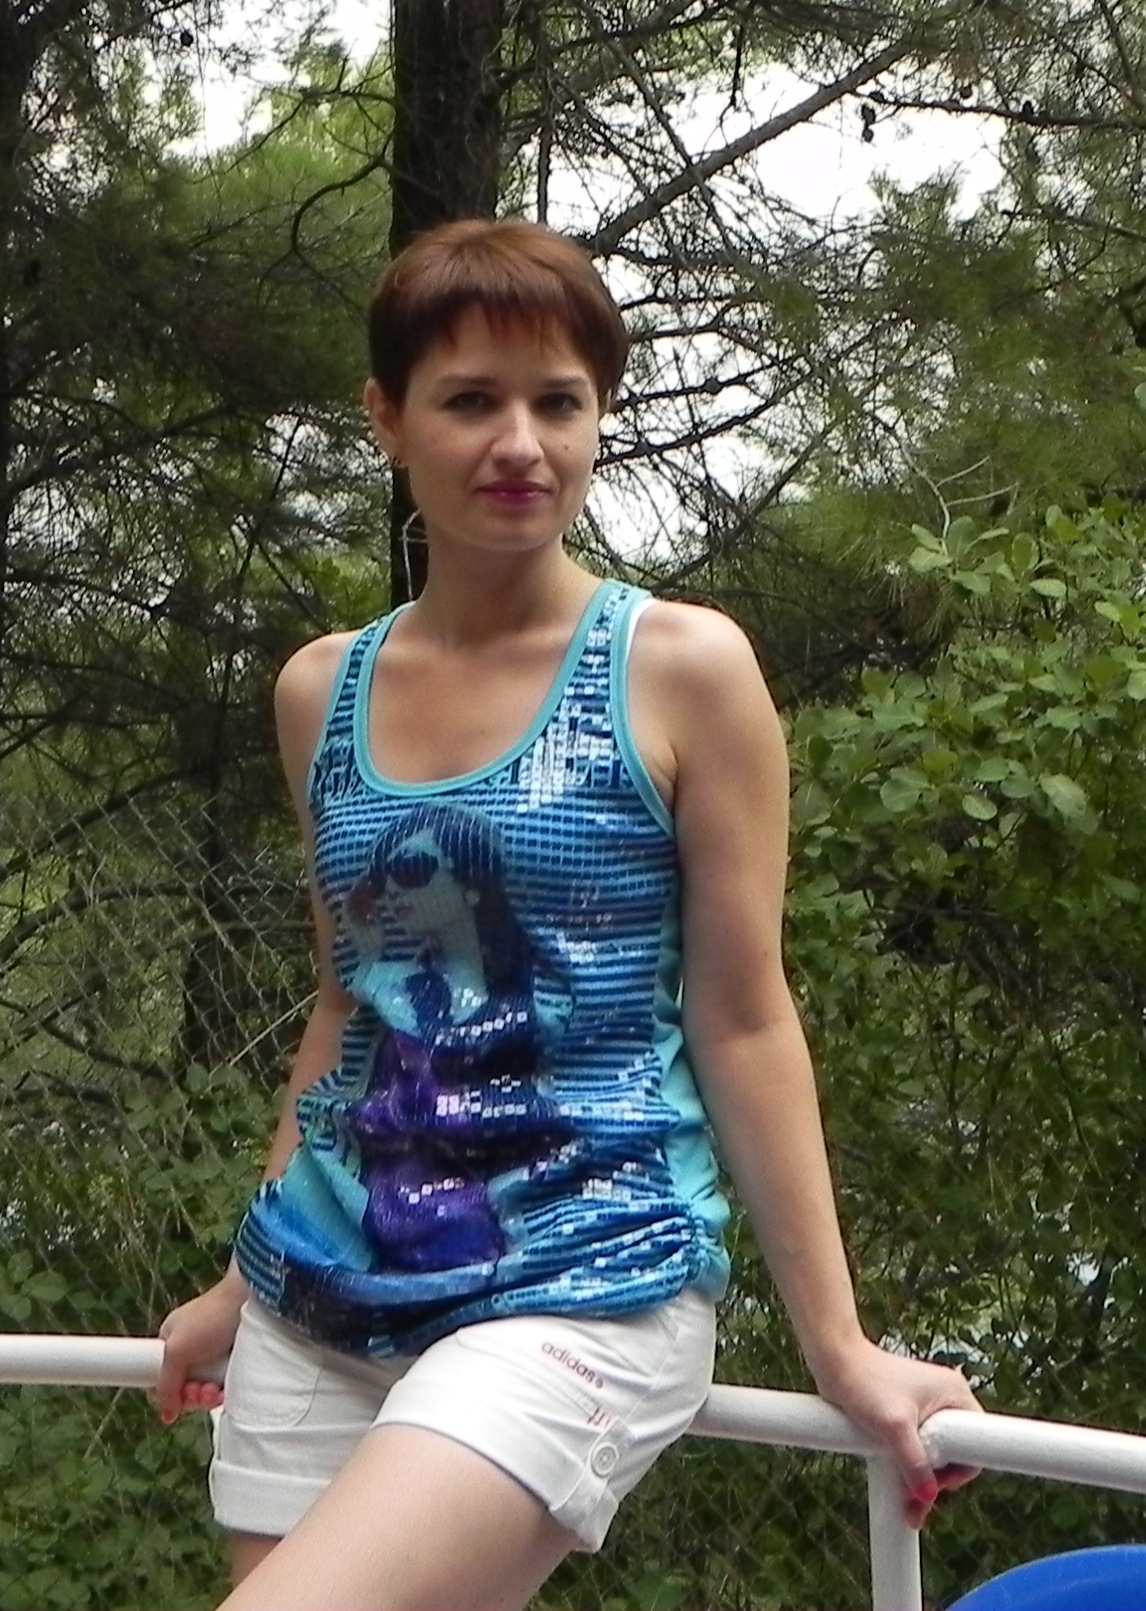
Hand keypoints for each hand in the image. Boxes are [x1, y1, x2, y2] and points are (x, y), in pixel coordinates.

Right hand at [156, 1272, 245, 1423]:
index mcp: (172, 1340)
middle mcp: (193, 1347)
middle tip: (202, 1390)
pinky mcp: (237, 1360)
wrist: (254, 1299)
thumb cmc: (213, 1316)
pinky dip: (226, 1390)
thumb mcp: (176, 1350)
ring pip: (207, 1390)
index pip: (162, 1378)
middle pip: (186, 1389)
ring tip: (216, 1389)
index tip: (181, 1394)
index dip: (171, 1393)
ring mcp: (215, 1354)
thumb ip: (165, 1383)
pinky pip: (227, 1385)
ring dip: (210, 1396)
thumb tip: (167, 1412)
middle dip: (193, 1396)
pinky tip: (228, 1389)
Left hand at [813, 1336, 981, 1528]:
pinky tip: (897, 1483)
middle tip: (916, 1497)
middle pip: (956, 1451)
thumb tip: (927, 1496)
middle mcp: (944, 1398)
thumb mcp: (894, 1427)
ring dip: (921, 1477)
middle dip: (937, 1479)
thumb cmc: (864, 1380)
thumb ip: (914, 1463)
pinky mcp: (906, 1414)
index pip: (978, 1440)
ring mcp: (925, 1406)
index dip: (962, 1468)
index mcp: (954, 1392)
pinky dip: (909, 1465)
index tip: (938, 1483)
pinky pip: (917, 1446)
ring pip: (935, 1452)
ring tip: (904, 1500)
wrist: (833, 1360)